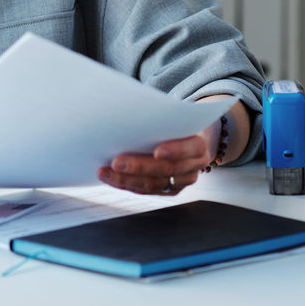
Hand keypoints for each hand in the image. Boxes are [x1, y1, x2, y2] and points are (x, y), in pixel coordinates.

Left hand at [96, 127, 216, 196]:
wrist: (195, 138)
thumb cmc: (179, 123)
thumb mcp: (178, 116)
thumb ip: (163, 119)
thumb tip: (128, 115)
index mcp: (199, 145)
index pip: (190, 148)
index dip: (175, 151)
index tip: (157, 151)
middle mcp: (194, 166)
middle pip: (166, 169)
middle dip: (139, 167)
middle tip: (115, 162)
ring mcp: (182, 181)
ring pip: (154, 184)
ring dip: (126, 180)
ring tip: (104, 172)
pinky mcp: (170, 190)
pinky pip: (147, 190)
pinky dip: (127, 184)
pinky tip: (111, 178)